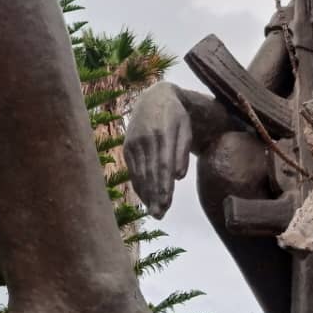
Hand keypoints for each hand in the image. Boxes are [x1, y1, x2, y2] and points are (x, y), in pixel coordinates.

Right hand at [124, 82, 191, 218]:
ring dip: (146, 194)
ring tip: (154, 211)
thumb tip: (179, 176)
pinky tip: (145, 197)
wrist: (153, 97)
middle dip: (155, 196)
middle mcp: (146, 139)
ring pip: (140, 173)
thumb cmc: (175, 115)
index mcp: (163, 133)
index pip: (163, 166)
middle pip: (150, 173)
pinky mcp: (127, 146)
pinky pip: (133, 169)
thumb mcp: (185, 127)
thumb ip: (183, 150)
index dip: (164, 187)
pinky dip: (138, 184)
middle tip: (160, 215)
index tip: (166, 204)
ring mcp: (134, 143)